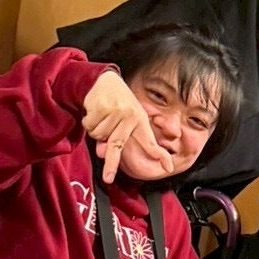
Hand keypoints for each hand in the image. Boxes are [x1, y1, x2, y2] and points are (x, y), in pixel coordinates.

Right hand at [82, 71, 170, 185]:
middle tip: (108, 178)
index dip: (159, 155)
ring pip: (98, 136)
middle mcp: (129, 117)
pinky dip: (89, 122)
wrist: (104, 80)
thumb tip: (102, 152)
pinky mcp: (101, 108)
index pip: (150, 141)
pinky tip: (95, 111)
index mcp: (140, 121)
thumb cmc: (117, 104)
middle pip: (117, 146)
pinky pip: (89, 127)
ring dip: (96, 129)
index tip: (168, 167)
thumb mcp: (123, 119)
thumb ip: (115, 138)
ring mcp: (115, 112)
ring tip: (102, 116)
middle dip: (112, 165)